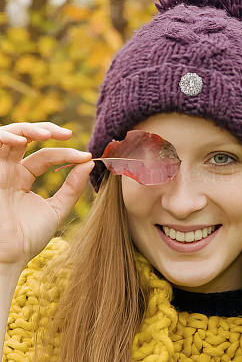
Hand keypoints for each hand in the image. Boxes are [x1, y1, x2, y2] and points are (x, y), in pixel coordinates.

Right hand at [0, 122, 93, 268]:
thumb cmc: (28, 237)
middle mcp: (8, 170)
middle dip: (46, 130)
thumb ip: (73, 187)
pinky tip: (22, 141)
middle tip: (68, 133)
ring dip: (27, 129)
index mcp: (23, 178)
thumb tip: (89, 163)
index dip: (66, 154)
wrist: (7, 257)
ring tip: (47, 135)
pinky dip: (4, 137)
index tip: (86, 156)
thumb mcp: (57, 209)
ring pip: (8, 136)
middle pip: (25, 138)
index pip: (45, 156)